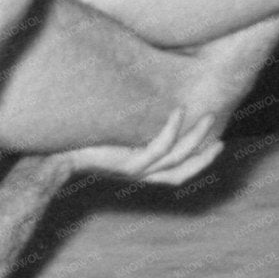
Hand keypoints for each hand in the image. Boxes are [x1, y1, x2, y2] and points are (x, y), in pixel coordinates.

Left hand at [56, 110, 222, 185]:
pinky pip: (158, 148)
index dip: (200, 160)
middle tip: (220, 132)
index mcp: (143, 170)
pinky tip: (177, 111)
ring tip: (206, 116)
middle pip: (184, 167)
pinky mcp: (129, 165)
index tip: (217, 143)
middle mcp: (143, 175)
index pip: (180, 171)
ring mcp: (137, 171)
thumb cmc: (84, 141)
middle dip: (204, 151)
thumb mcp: (114, 134)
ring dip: (194, 137)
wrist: (58, 154)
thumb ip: (132, 127)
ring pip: (176, 158)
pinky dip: (171, 129)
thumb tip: (144, 102)